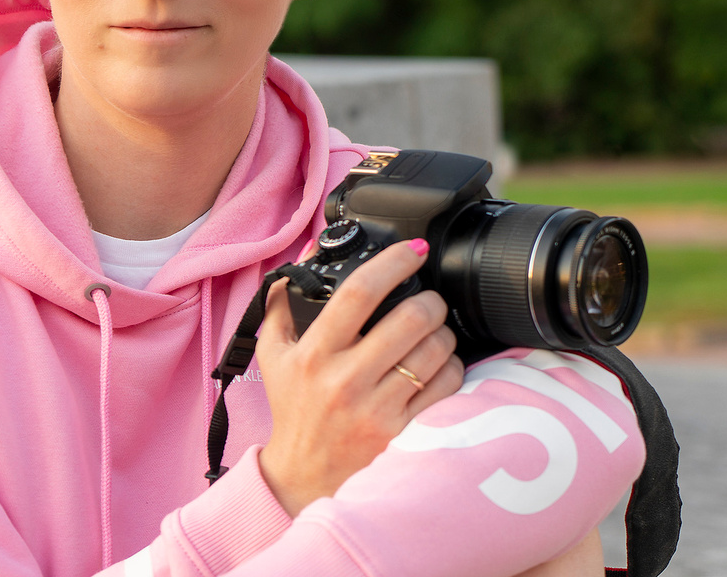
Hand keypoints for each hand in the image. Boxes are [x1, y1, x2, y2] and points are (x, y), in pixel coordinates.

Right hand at [253, 238, 466, 514]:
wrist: (303, 475)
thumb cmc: (294, 408)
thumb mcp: (275, 354)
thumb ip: (283, 301)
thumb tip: (309, 254)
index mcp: (314, 353)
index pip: (359, 292)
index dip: (393, 262)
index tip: (412, 251)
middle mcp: (344, 380)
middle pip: (412, 318)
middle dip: (431, 300)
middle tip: (429, 301)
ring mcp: (375, 408)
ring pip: (435, 349)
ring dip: (443, 333)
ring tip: (433, 334)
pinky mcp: (402, 432)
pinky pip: (447, 385)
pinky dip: (451, 367)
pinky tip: (438, 367)